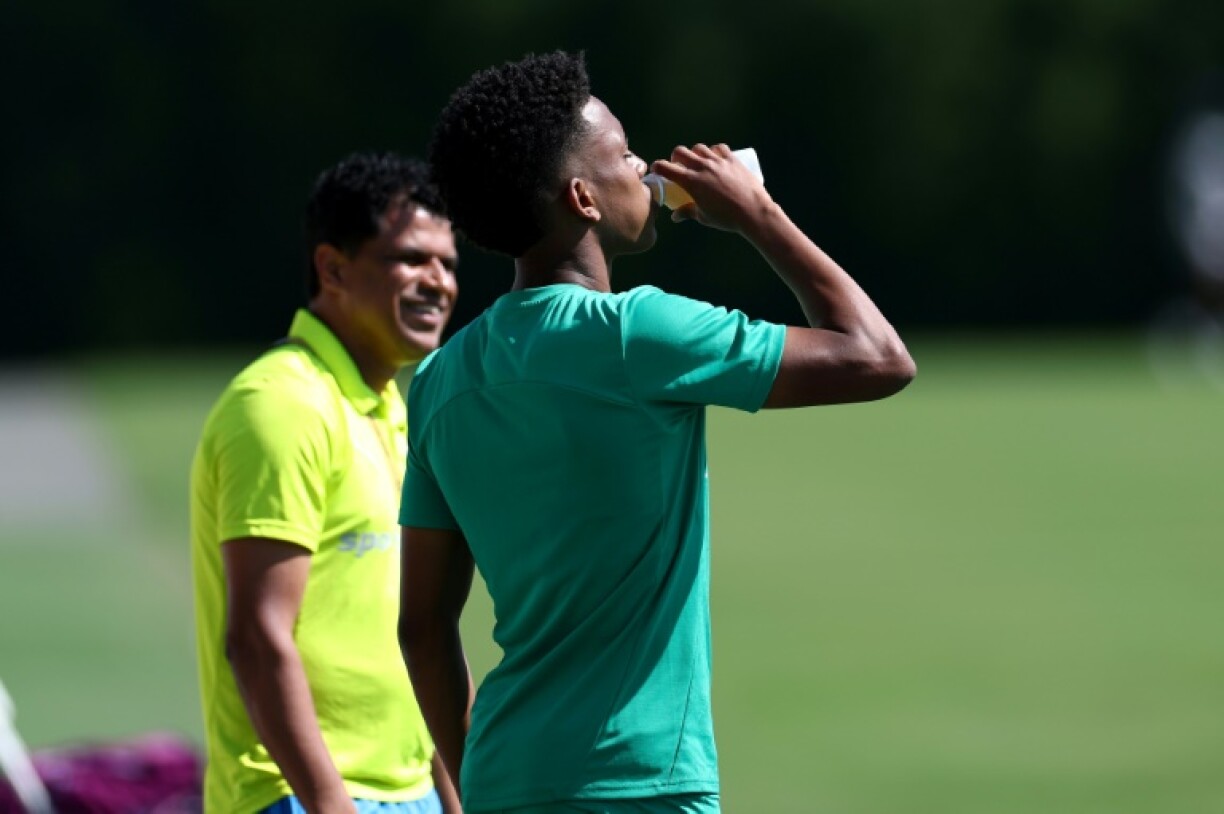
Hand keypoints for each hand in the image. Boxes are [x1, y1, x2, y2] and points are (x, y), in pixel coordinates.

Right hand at [649, 143, 773, 232]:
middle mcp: (702, 167)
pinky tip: (715, 157)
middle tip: (678, 165)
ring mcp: (718, 161)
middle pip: (681, 151)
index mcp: (691, 181)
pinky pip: (719, 148)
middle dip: (675, 157)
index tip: (656, 170)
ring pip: (699, 148)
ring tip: (697, 162)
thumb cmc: (726, 218)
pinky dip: (713, 151)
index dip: (657, 167)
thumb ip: (688, 212)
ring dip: (694, 153)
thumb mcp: (703, 217)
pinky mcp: (732, 159)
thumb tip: (676, 217)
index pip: (666, 168)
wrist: (753, 211)